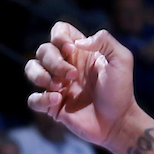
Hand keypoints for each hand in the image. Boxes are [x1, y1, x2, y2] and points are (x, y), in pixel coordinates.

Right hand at [26, 24, 136, 149]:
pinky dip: (41, 99)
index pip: (60, 31)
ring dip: (41, 76)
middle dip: (54, 61)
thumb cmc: (121, 90)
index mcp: (81, 52)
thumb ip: (105, 41)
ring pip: (31, 69)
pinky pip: (32, 99)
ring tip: (60, 88)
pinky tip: (58, 101)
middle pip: (43, 50)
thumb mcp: (122, 60)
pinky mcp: (53, 105)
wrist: (119, 121)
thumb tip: (78, 42)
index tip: (71, 49)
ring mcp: (57, 85)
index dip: (59, 36)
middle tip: (73, 75)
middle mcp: (66, 65)